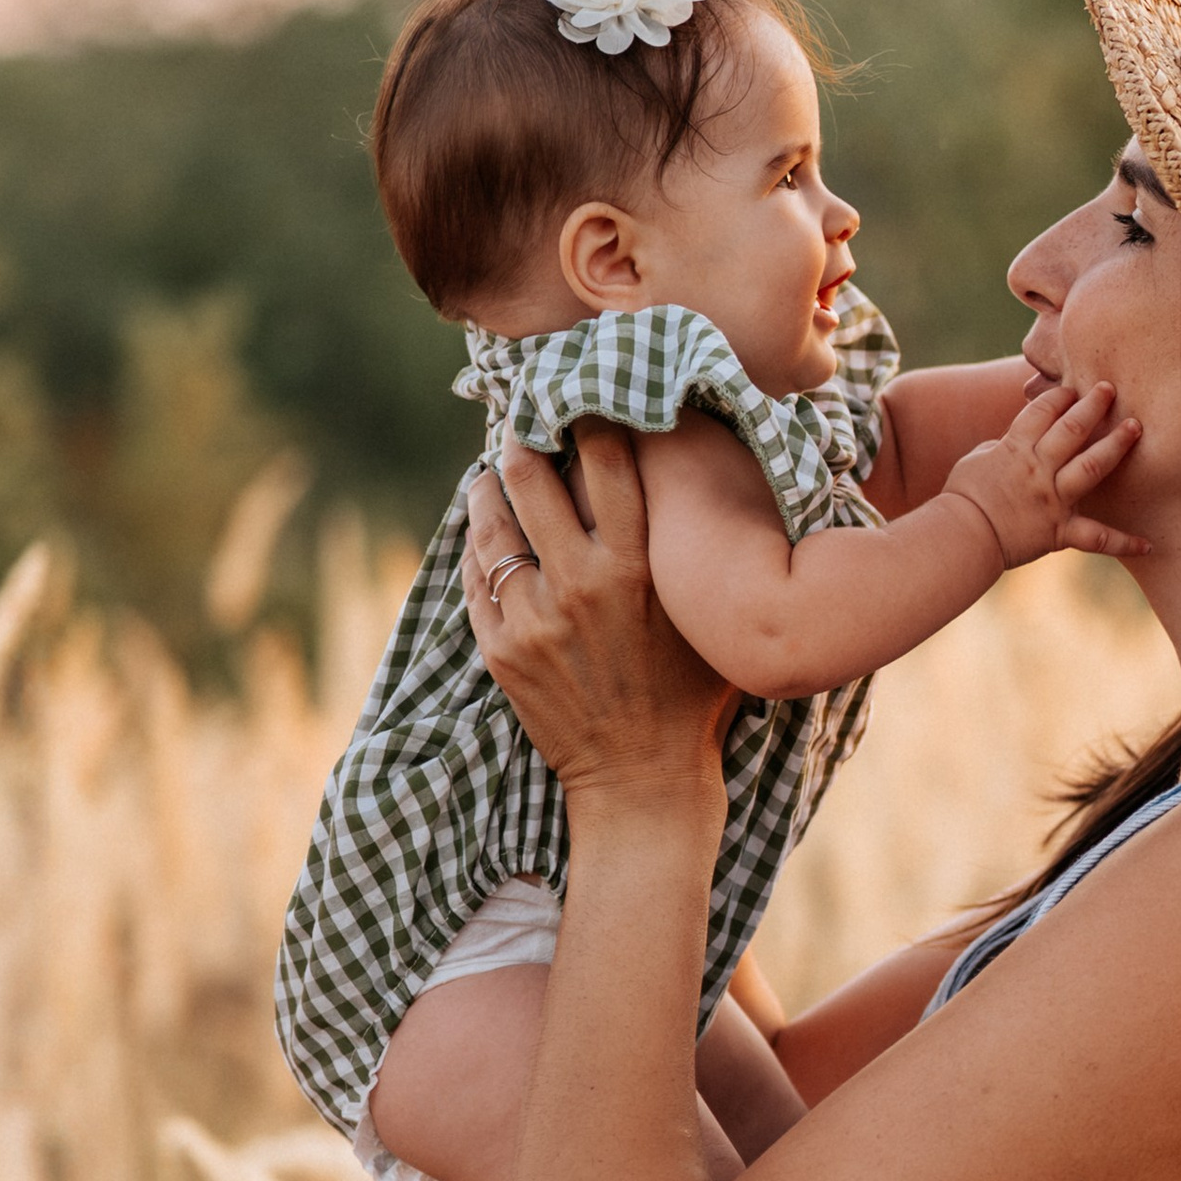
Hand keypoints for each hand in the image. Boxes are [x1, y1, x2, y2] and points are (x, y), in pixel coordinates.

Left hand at [464, 432, 732, 808]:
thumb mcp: (705, 611)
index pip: (606, 457)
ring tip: (495, 475)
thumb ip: (687, 545)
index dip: (591, 416)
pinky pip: (476, 576)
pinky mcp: (500, 650)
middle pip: (532, 476)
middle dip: (525, 441)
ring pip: (491, 523)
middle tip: (525, 426)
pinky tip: (490, 536)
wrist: (644, 780)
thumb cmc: (692, 692)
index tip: (584, 400)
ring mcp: (533, 618)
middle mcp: (581, 585)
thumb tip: (675, 472)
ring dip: (490, 488)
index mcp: (638, 567)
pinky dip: (480, 548)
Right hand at [942, 378, 1145, 569]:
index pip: (1043, 411)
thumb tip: (1012, 442)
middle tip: (1110, 388)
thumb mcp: (976, 459)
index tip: (1074, 387)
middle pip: (1072, 428)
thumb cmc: (962, 496)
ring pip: (1091, 467)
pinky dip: (1124, 543)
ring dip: (1115, 445)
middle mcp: (1039, 469)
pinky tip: (1149, 545)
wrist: (962, 536)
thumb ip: (1001, 447)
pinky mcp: (1060, 532)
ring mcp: (1053, 500)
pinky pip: (1097, 539)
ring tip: (1135, 427)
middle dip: (1093, 405)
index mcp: (1015, 448)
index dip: (1061, 395)